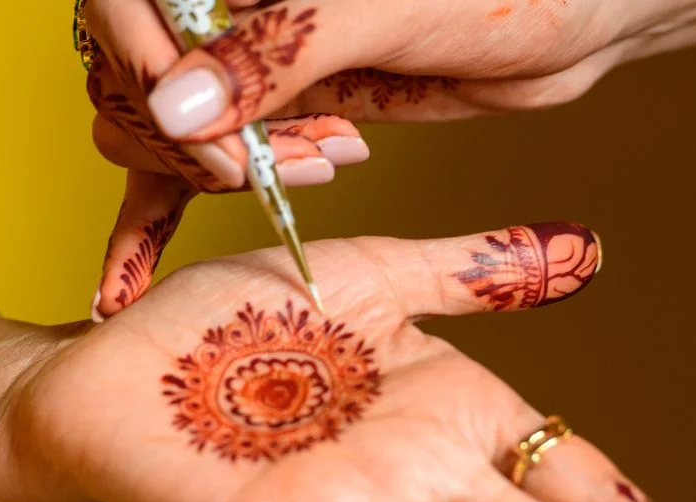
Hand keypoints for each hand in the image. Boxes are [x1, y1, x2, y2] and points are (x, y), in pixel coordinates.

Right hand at [79, 0, 695, 318]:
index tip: (210, 137)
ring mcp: (255, 62)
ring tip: (314, 167)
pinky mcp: (283, 110)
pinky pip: (199, 166)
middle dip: (187, 140)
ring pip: (166, 132)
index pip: (121, 3)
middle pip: (134, 80)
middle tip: (249, 171)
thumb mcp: (384, 10)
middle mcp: (235, 10)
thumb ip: (278, 51)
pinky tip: (123, 280)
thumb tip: (177, 101)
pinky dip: (158, 220)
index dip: (145, 72)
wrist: (574, 12)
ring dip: (206, 174)